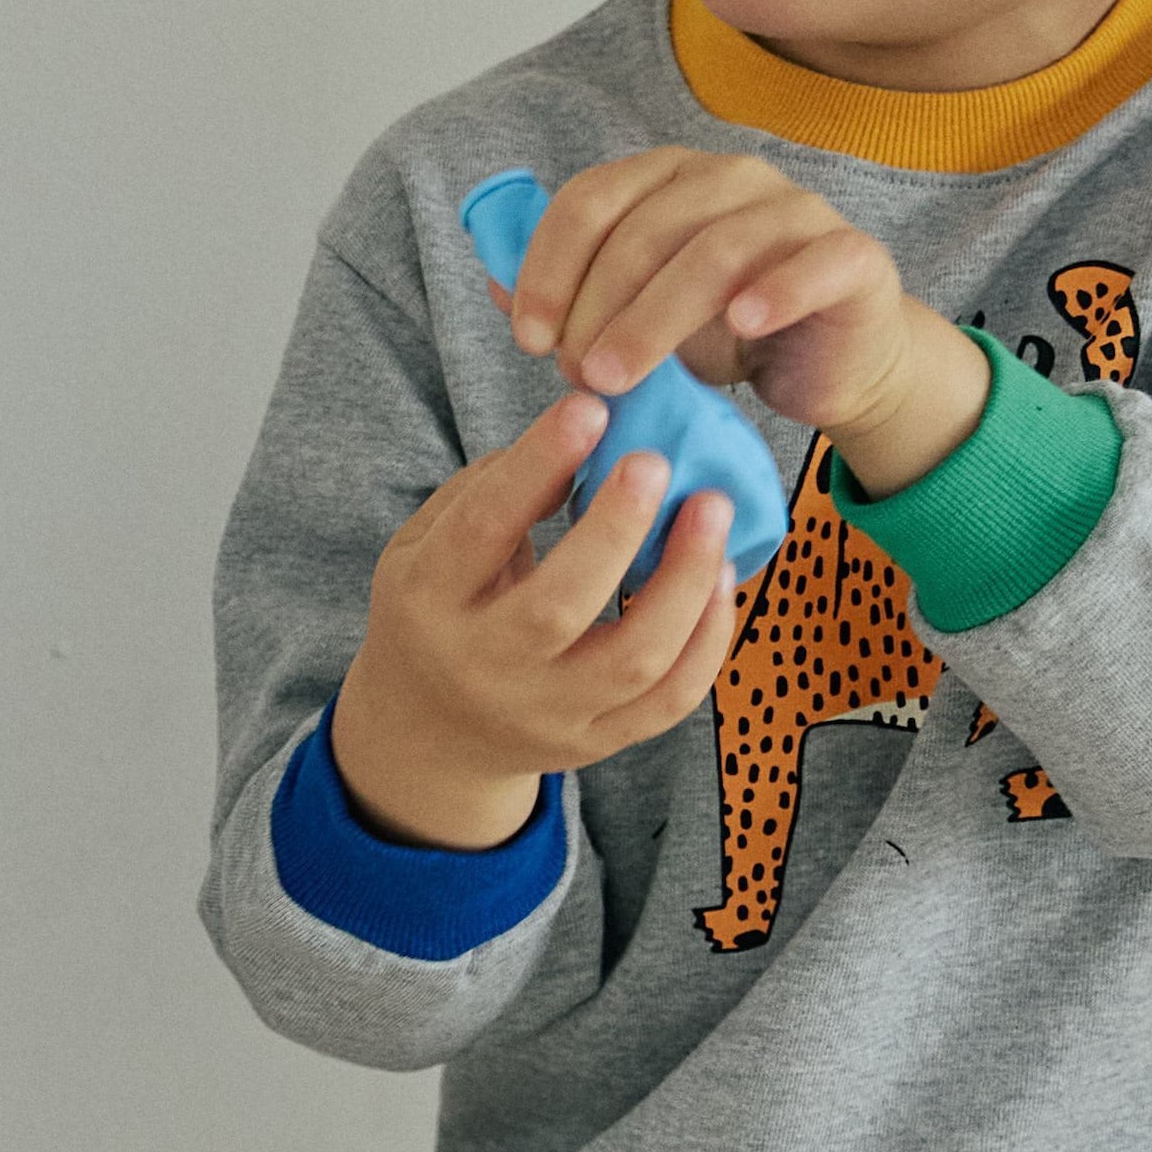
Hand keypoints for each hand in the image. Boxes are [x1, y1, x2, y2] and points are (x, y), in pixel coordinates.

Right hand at [328, 397, 750, 849]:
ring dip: (685, 581)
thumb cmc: (439, 608)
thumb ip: (494, 491)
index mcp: (428, 602)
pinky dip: (708, 640)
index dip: (538, 465)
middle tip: (656, 462)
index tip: (590, 409)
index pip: (483, 530)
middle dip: (615, 528)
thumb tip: (584, 433)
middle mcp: (484, 667)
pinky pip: (669, 701)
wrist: (432, 732)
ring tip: (712, 510)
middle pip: (559, 607)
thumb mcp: (428, 543)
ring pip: (632, 660)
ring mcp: (546, 714)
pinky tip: (724, 578)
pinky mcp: (596, 742)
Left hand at [497, 150, 992, 506]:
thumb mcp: (638, 319)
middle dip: (597, 306)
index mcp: (670, 177)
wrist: (831, 364)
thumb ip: (574, 299)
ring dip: (656, 318)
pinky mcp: (855, 255)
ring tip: (619, 377)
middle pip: (647, 228)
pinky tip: (742, 327)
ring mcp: (798, 211)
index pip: (593, 199)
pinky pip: (815, 263)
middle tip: (576, 374)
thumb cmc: (726, 334)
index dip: (550, 266)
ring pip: (717, 251)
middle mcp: (732, 178)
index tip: (527, 337)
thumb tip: (496, 285)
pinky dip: (777, 290)